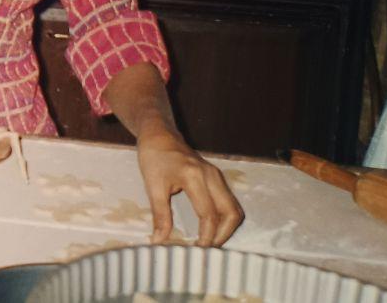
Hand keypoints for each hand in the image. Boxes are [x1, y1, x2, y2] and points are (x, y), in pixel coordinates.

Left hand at [137, 131, 243, 246]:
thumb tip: (159, 242)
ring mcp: (217, 175)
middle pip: (231, 212)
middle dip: (223, 235)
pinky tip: (212, 229)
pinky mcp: (216, 178)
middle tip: (207, 250)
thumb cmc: (153, 157)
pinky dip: (224, 218)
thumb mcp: (153, 186)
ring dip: (227, 228)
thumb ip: (160, 215)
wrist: (159, 134)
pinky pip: (228, 202)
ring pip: (233, 208)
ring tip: (210, 243)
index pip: (208, 214)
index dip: (206, 237)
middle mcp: (212, 175)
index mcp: (195, 176)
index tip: (196, 252)